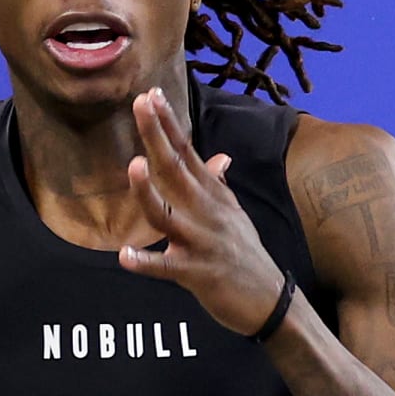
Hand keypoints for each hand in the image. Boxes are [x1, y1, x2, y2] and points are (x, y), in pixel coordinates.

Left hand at [119, 85, 285, 335]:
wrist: (270, 301)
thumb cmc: (245, 255)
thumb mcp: (235, 215)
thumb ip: (220, 185)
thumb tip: (220, 157)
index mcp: (213, 196)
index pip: (187, 152)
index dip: (169, 124)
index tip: (151, 95)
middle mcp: (207, 213)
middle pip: (176, 170)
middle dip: (157, 136)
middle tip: (139, 104)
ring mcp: (202, 242)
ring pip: (168, 214)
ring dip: (149, 192)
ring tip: (133, 166)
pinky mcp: (197, 274)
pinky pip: (167, 267)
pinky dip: (146, 262)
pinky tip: (124, 255)